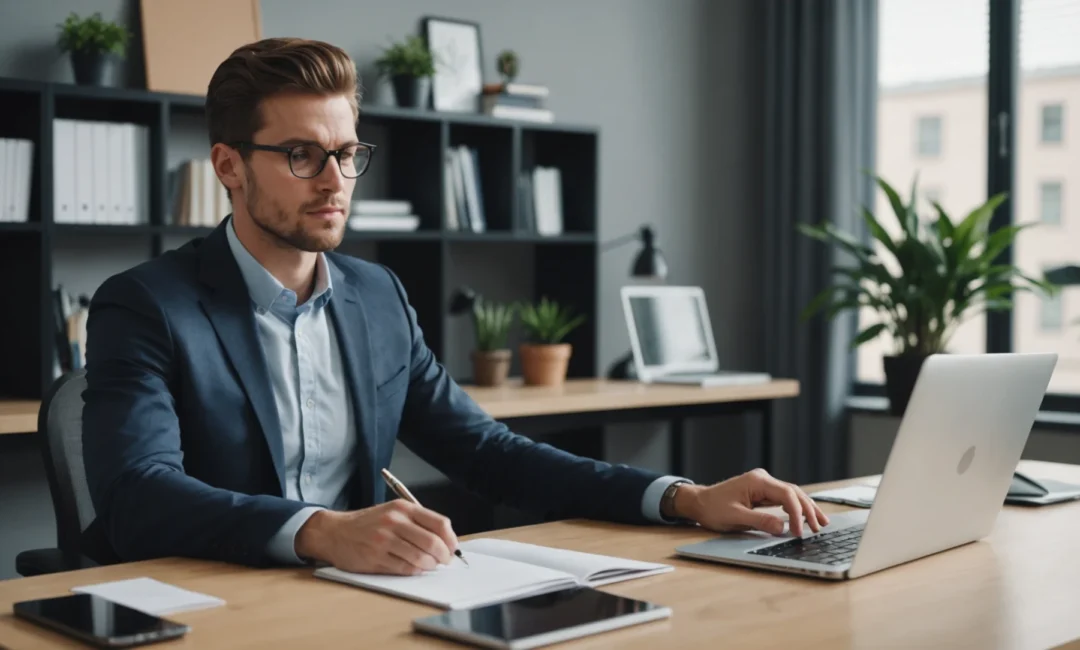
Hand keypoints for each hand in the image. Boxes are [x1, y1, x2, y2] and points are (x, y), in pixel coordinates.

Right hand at [295, 500, 458, 574]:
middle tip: (444, 560)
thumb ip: (416, 521)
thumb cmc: (368, 523)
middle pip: (432, 542)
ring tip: (430, 565)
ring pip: (420, 558)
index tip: (452, 547)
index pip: (439, 523)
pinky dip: (415, 571)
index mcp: (402, 508)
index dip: (451, 539)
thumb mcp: (392, 512)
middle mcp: (394, 522)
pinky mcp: (375, 559)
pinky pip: (405, 568)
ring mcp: (384, 541)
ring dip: (430, 565)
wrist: (335, 532)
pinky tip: (415, 568)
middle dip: (443, 556)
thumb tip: (444, 539)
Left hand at [672, 469, 829, 536]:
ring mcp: (763, 485)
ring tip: (821, 522)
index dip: (797, 514)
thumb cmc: (713, 508)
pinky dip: (796, 508)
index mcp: (757, 481)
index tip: (799, 532)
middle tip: (819, 528)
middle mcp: (763, 479)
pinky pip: (784, 499)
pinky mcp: (762, 492)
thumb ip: (760, 521)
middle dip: (808, 510)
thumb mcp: (735, 517)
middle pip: (793, 492)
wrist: (699, 503)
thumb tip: (783, 527)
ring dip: (806, 508)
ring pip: (792, 495)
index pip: (786, 495)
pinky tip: (806, 517)